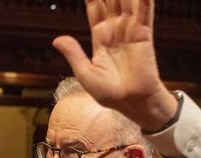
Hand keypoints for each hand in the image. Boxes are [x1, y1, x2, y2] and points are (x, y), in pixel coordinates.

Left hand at [52, 0, 177, 131]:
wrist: (131, 103)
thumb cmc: (110, 94)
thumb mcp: (85, 73)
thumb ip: (74, 53)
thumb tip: (56, 39)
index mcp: (101, 38)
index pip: (94, 8)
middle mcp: (116, 30)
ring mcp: (130, 30)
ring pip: (126, 0)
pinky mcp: (143, 35)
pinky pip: (143, 11)